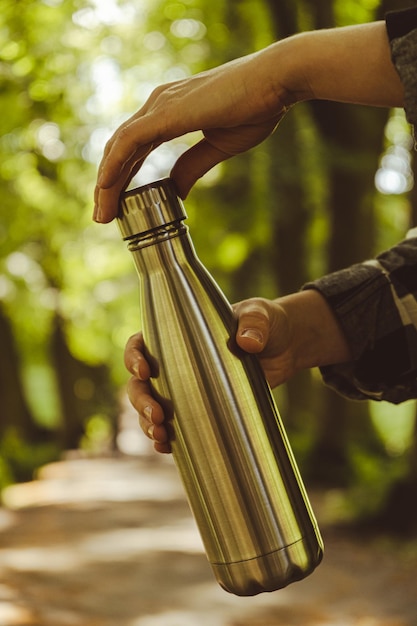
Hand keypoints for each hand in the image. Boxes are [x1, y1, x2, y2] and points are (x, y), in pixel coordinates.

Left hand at [93, 43, 299, 222]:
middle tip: (102, 215)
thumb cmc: (254, 108)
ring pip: (119, 148)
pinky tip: (105, 187)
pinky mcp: (167, 113)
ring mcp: (160, 106)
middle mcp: (158, 105)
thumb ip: (193, 167)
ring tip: (101, 213)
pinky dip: (114, 166)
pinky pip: (129, 142)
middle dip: (108, 185)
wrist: (275, 82)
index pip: (134, 149)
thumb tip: (176, 192)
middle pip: (121, 150)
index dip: (122, 177)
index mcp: (169, 112)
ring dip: (106, 182)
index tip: (118, 205)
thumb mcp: (218, 147)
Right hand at [124, 291, 350, 452]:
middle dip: (141, 401)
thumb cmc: (266, 322)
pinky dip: (166, 438)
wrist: (285, 347)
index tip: (144, 371)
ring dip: (147, 424)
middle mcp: (174, 363)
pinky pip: (175, 425)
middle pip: (140, 383)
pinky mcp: (202, 408)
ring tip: (161, 435)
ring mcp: (185, 389)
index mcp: (178, 335)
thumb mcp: (261, 315)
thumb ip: (255, 323)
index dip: (134, 358)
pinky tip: (167, 447)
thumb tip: (248, 342)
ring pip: (151, 407)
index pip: (141, 344)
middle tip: (157, 416)